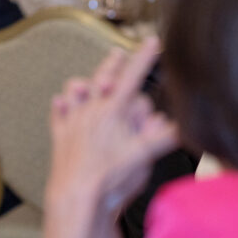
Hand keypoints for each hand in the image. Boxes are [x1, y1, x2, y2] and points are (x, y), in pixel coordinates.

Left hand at [48, 37, 178, 214]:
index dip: (145, 58)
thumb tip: (179, 125)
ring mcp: (73, 122)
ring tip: (88, 78)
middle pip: (102, 78)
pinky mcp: (60, 136)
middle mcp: (90, 111)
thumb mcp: (145, 156)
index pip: (133, 78)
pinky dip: (60, 106)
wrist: (77, 196)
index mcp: (113, 112)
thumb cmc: (110, 178)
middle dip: (113, 64)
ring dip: (84, 83)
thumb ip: (164, 136)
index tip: (153, 42)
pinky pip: (58, 115)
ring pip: (75, 92)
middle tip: (119, 53)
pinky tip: (60, 102)